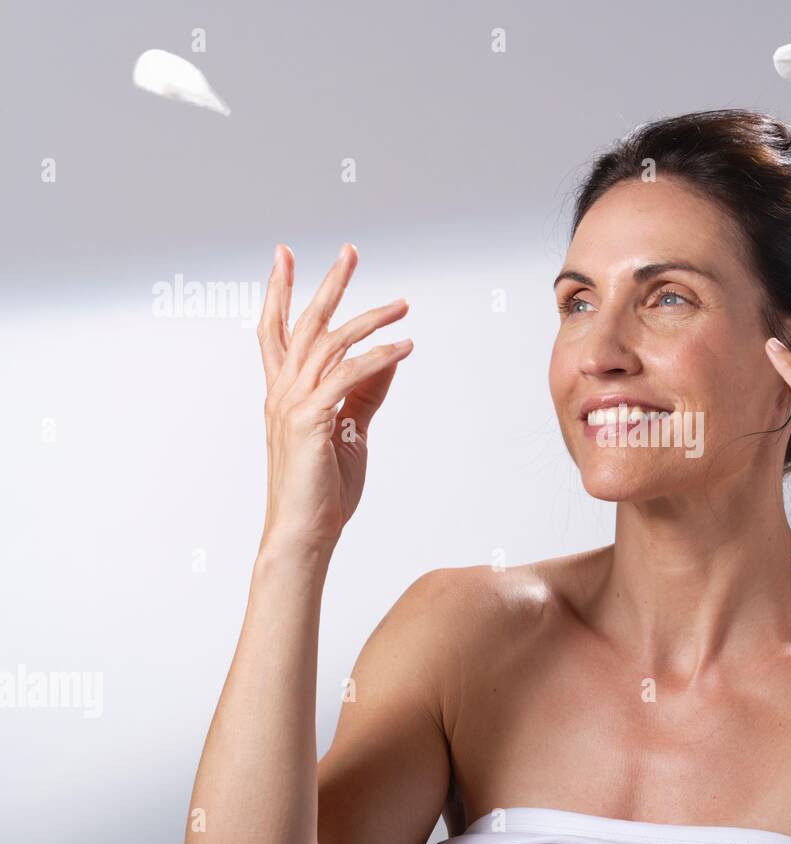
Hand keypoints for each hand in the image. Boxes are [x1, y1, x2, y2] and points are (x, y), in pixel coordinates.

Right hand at [256, 243, 412, 552]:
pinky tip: (403, 348)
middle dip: (327, 285)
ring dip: (369, 319)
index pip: (276, 331)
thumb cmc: (323, 488)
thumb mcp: (350, 430)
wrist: (305, 533)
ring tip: (403, 305)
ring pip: (329, 344)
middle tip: (349, 251)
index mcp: (283, 393)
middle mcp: (281, 392)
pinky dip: (377, 358)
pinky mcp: (309, 420)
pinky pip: (348, 377)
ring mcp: (291, 405)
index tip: (284, 255)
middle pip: (302, 324)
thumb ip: (365, 392)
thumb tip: (389, 357)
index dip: (279, 291)